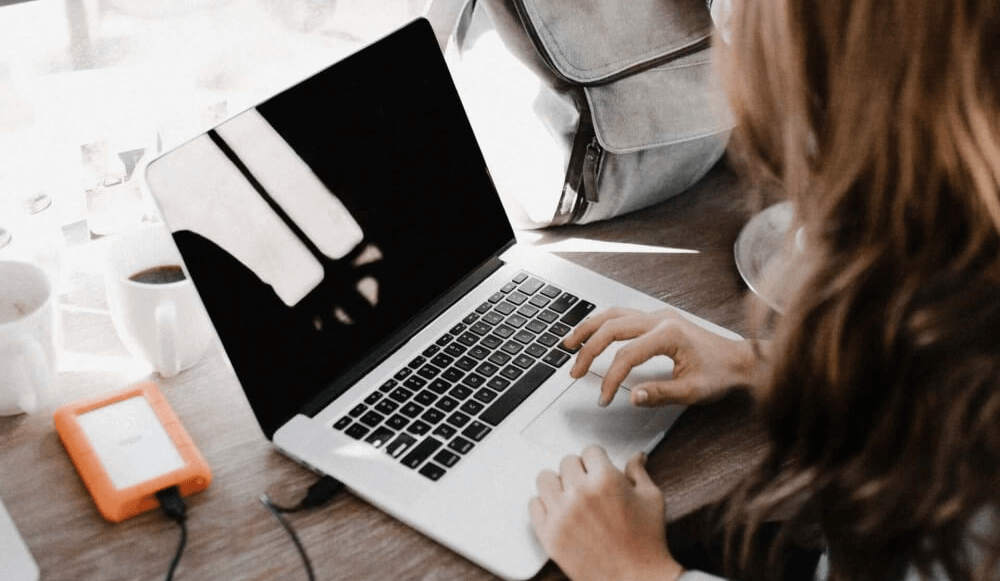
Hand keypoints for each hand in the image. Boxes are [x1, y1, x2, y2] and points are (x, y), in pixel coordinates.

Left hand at [529, 447, 683, 580]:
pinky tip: (559, 510)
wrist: (636, 579)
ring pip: (545, 479)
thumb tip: (636, 456)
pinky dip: (544, 505)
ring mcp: (561, 514)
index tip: (599, 468)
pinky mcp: (549, 534)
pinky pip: (533, 505)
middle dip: (579, 470)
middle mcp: (580, 493)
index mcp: (605, 480)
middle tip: (588, 484)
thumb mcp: (651, 499)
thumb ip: (638, 473)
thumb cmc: (646, 542)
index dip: (597, 460)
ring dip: (558, 484)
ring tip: (570, 494)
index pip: (590, 451)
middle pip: (566, 462)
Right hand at [563, 307, 757, 406]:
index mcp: (669, 334)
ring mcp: (658, 316)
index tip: (604, 398)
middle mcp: (660, 319)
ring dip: (589, 328)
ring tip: (569, 344)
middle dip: (588, 350)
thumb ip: (660, 394)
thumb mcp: (693, 391)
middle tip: (575, 372)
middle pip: (612, 328)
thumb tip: (632, 397)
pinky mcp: (657, 319)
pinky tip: (591, 334)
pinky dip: (602, 324)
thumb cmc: (721, 374)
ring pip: (613, 314)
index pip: (626, 355)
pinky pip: (622, 315)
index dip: (610, 378)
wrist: (740, 360)